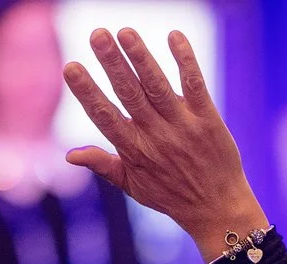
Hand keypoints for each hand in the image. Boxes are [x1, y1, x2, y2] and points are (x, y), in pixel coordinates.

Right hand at [64, 28, 268, 262]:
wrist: (217, 209)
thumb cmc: (171, 196)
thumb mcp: (133, 186)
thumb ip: (102, 165)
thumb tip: (69, 155)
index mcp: (134, 151)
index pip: (104, 116)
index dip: (87, 92)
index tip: (71, 67)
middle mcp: (156, 136)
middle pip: (129, 94)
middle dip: (112, 63)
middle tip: (97, 34)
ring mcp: (183, 127)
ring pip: (158, 86)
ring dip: (141, 58)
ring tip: (126, 32)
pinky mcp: (208, 120)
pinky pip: (195, 85)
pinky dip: (185, 60)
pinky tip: (174, 36)